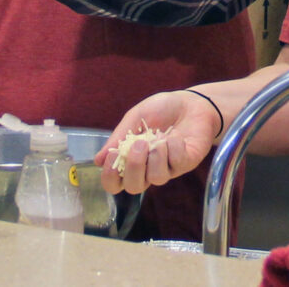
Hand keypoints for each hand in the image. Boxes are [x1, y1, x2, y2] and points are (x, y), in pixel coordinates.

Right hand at [94, 90, 218, 195]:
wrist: (190, 102)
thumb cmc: (161, 110)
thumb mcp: (135, 118)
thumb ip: (118, 138)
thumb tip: (97, 160)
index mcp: (131, 159)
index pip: (115, 183)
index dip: (110, 177)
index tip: (113, 157)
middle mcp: (148, 169)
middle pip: (134, 188)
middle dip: (134, 167)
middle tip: (139, 144)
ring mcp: (168, 168)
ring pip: (156, 179)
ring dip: (156, 156)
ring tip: (159, 138)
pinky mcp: (186, 163)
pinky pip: (176, 164)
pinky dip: (173, 148)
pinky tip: (175, 136)